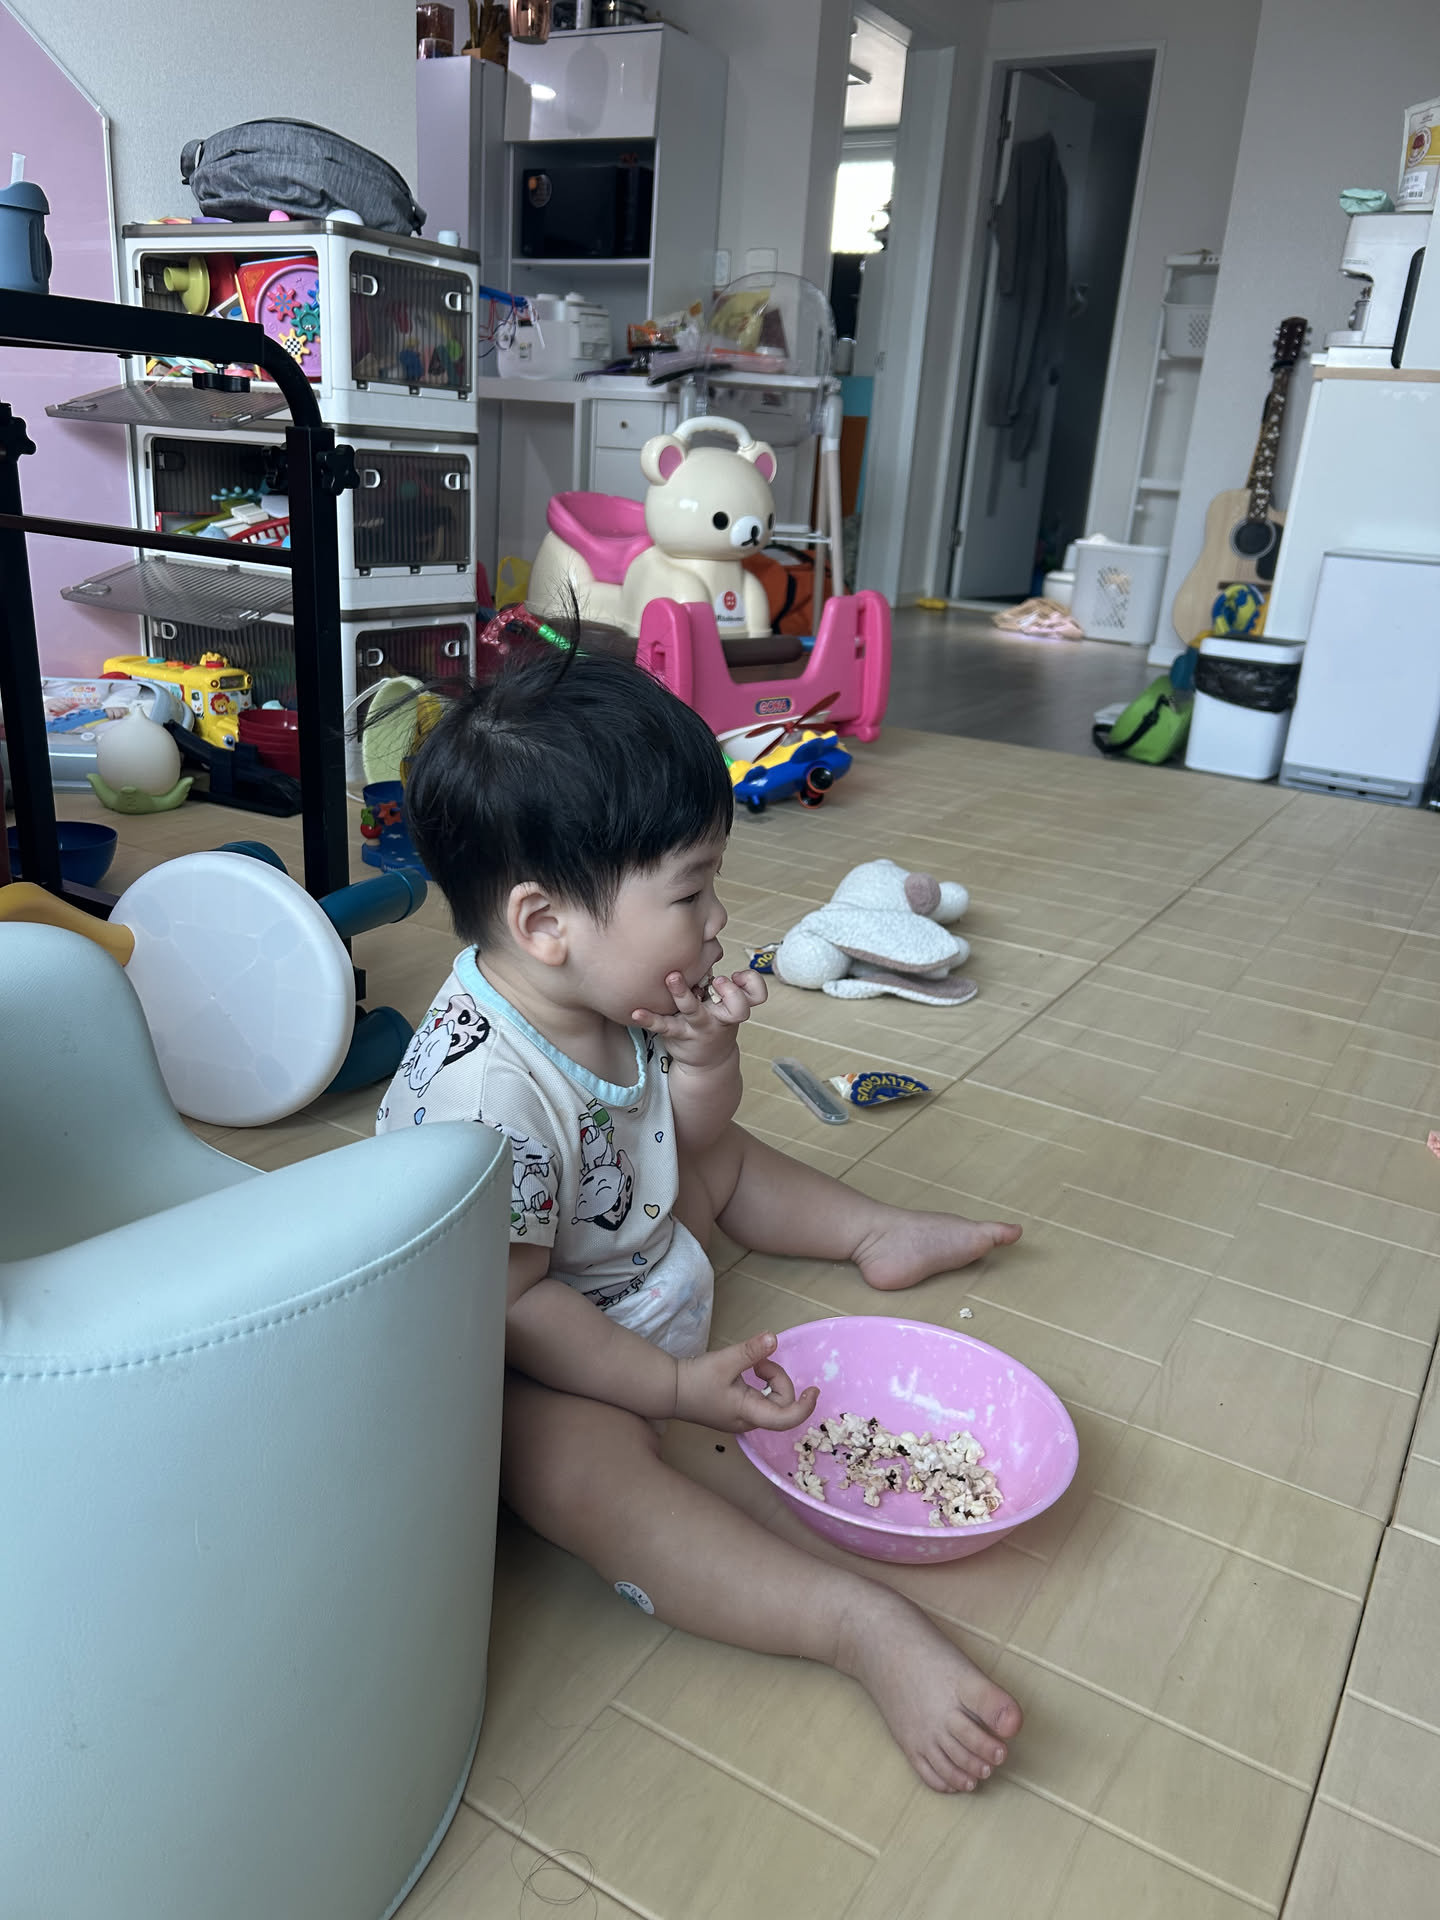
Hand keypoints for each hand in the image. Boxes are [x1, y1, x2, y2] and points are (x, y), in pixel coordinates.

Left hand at [632, 969, 766, 1069]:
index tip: (738, 974)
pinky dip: (649, 1019)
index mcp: (734, 1007)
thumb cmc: (715, 1022)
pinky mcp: (679, 1035)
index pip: (757, 996)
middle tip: (719, 979)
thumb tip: (710, 943)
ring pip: (694, 1011)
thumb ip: (721, 979)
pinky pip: (664, 1026)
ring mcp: (700, 1027)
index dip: (752, 983)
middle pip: (738, 1008)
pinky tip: (636, 1011)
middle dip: (731, 992)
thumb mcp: (724, 1003)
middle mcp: (721, 1018)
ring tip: (672, 977)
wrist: (708, 1062)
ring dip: (683, 993)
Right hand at [673, 1330, 819, 1433]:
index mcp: (749, 1413)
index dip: (805, 1407)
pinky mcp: (736, 1412)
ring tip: (752, 1365)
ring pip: (771, 1401)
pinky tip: (747, 1373)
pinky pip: (761, 1400)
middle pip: (781, 1404)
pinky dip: (761, 1384)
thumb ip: (751, 1351)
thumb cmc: (695, 1380)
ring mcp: (742, 1418)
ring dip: (769, 1380)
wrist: (670, 1390)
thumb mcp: (724, 1361)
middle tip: (758, 1362)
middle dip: (777, 1378)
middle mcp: (749, 1421)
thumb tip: (774, 1338)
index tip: (814, 1390)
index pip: (786, 1418)